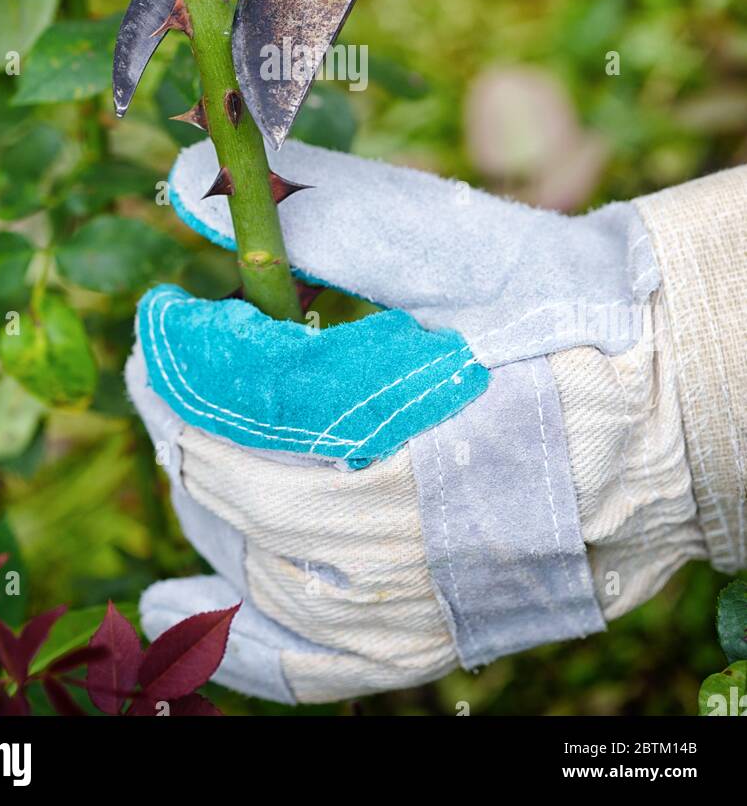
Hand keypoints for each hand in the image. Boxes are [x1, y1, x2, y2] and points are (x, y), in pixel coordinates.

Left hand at [127, 140, 744, 703]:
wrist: (679, 403)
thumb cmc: (569, 308)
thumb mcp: (450, 244)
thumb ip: (321, 213)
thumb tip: (194, 177)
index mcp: (404, 414)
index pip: (241, 404)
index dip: (181, 356)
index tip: (165, 314)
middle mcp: (404, 530)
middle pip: (237, 492)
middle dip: (180, 423)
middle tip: (166, 370)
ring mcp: (423, 596)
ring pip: (262, 576)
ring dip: (201, 511)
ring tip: (181, 454)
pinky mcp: (444, 632)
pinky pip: (316, 667)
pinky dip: (238, 643)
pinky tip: (172, 611)